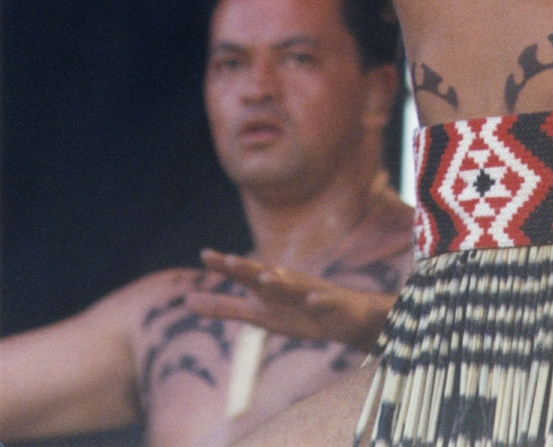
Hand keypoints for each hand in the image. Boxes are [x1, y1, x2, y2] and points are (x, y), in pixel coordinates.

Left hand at [186, 250, 393, 351]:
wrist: (347, 316)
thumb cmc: (298, 311)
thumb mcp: (258, 313)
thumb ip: (224, 307)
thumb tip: (187, 300)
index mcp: (270, 286)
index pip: (243, 273)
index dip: (225, 266)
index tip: (203, 254)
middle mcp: (288, 283)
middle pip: (265, 274)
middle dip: (248, 268)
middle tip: (228, 260)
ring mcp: (310, 291)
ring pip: (293, 286)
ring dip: (279, 281)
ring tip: (263, 278)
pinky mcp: (331, 305)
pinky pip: (324, 301)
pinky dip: (318, 299)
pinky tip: (311, 299)